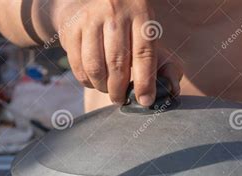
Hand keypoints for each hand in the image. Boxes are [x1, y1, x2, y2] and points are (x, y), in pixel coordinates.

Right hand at [54, 0, 181, 104]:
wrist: (94, 0)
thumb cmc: (129, 26)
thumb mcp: (149, 33)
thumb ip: (162, 61)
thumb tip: (170, 90)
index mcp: (140, 13)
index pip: (144, 54)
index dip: (145, 82)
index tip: (145, 101)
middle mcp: (114, 12)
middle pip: (117, 63)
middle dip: (120, 90)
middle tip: (122, 99)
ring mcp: (90, 18)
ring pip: (95, 66)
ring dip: (103, 87)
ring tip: (109, 91)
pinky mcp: (71, 28)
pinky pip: (78, 65)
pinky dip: (87, 81)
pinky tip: (95, 81)